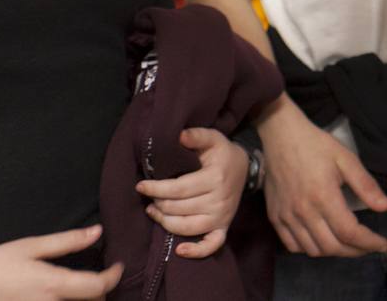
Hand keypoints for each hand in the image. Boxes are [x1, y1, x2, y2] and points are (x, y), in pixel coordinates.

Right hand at [0, 225, 123, 300]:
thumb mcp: (31, 246)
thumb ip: (68, 241)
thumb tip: (98, 232)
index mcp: (54, 284)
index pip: (99, 287)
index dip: (114, 277)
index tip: (118, 266)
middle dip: (103, 292)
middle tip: (103, 275)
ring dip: (89, 300)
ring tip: (89, 287)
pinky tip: (69, 295)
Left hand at [136, 128, 248, 258]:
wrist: (245, 168)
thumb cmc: (222, 154)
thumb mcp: (213, 138)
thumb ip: (196, 135)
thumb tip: (179, 135)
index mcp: (215, 178)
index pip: (178, 189)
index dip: (156, 189)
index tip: (140, 185)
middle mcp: (219, 200)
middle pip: (178, 208)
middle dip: (158, 202)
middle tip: (149, 195)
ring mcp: (222, 216)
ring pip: (186, 227)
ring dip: (164, 221)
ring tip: (153, 210)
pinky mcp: (223, 227)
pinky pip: (211, 245)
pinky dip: (196, 251)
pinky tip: (179, 250)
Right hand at [255, 98, 386, 256]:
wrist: (281, 136)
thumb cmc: (317, 145)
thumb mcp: (347, 159)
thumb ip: (366, 185)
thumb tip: (386, 207)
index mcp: (323, 196)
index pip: (349, 232)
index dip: (369, 243)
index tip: (383, 244)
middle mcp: (303, 211)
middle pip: (332, 246)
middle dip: (355, 251)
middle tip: (369, 246)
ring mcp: (286, 216)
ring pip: (313, 250)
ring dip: (335, 252)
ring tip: (350, 244)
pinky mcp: (275, 217)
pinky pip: (292, 245)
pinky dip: (310, 249)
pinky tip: (323, 240)